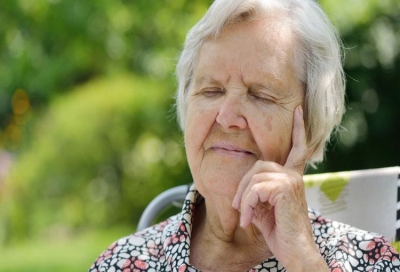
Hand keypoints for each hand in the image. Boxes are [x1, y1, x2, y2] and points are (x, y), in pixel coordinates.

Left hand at [232, 106, 328, 270]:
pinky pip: (255, 189)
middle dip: (244, 185)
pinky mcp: (286, 188)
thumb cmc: (281, 234)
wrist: (295, 253)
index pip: (297, 149)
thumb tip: (242, 192)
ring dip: (244, 198)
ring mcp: (291, 180)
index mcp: (292, 178)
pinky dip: (247, 205)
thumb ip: (257, 194)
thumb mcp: (264, 210)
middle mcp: (294, 175)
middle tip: (239, 206)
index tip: (299, 111)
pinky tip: (248, 221)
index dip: (298, 130)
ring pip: (254, 177)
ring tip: (244, 216)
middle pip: (259, 165)